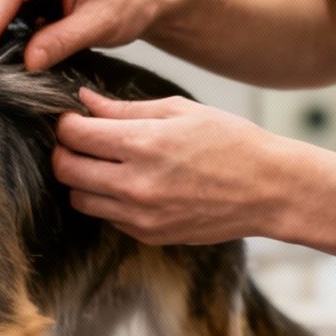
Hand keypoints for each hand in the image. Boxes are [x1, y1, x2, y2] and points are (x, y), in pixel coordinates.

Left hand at [53, 89, 309, 244]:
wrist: (271, 190)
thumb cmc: (231, 141)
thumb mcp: (180, 111)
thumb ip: (125, 109)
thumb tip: (85, 101)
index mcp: (143, 144)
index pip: (74, 135)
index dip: (67, 123)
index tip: (75, 119)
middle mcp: (136, 184)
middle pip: (66, 170)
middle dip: (65, 151)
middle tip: (81, 141)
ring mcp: (141, 215)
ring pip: (79, 199)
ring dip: (82, 179)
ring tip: (105, 163)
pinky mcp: (149, 235)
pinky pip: (107, 217)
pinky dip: (108, 200)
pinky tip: (130, 184)